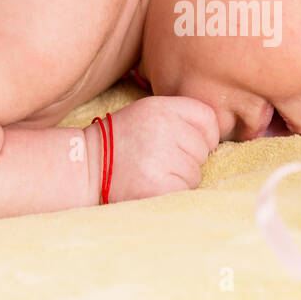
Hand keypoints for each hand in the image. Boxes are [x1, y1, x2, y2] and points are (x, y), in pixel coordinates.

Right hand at [87, 96, 218, 203]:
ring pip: (196, 172)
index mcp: (162, 107)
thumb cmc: (121, 141)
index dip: (205, 135)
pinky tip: (153, 185)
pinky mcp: (159, 185)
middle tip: (158, 160)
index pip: (208, 118)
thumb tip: (215, 138)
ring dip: (180, 178)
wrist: (85, 166)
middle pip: (203, 149)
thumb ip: (179, 117)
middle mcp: (164, 127)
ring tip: (152, 172)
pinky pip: (187, 190)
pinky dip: (174, 192)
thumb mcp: (147, 113)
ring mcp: (162, 157)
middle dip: (188, 159)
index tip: (188, 144)